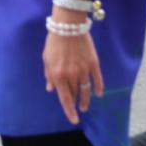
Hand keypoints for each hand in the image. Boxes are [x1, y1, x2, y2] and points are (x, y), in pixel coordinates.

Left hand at [43, 10, 103, 124]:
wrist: (68, 26)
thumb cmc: (54, 42)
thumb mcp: (46, 59)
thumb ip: (49, 75)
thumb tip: (51, 89)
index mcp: (58, 75)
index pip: (65, 99)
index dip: (69, 111)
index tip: (74, 120)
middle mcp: (72, 75)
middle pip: (75, 94)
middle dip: (75, 103)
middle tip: (78, 108)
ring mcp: (84, 70)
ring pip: (86, 90)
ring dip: (86, 99)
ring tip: (85, 106)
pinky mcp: (93, 64)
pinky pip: (97, 80)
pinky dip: (98, 88)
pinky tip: (98, 94)